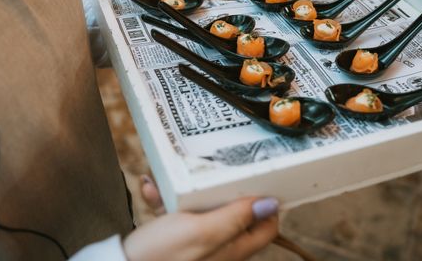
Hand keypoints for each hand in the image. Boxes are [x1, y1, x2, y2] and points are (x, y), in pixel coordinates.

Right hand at [123, 176, 278, 260]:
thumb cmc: (160, 255)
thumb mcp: (202, 230)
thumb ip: (237, 217)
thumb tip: (270, 204)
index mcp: (232, 249)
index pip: (266, 227)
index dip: (265, 203)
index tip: (259, 179)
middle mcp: (219, 249)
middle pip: (234, 214)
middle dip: (219, 189)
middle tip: (211, 169)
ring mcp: (197, 246)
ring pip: (202, 210)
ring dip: (185, 191)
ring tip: (168, 177)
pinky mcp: (176, 244)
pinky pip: (177, 217)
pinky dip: (165, 202)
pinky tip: (150, 188)